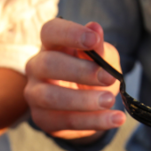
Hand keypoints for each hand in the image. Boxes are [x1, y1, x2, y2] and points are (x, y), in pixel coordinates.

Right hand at [24, 18, 124, 142]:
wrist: (88, 106)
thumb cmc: (92, 74)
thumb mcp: (103, 59)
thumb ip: (100, 48)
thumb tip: (95, 28)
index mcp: (50, 45)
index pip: (51, 31)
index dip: (70, 33)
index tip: (93, 39)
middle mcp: (36, 67)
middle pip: (48, 64)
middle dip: (80, 71)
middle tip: (109, 78)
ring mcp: (35, 94)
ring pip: (52, 97)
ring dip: (84, 101)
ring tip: (110, 101)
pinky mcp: (42, 119)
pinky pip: (66, 121)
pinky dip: (94, 121)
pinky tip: (115, 119)